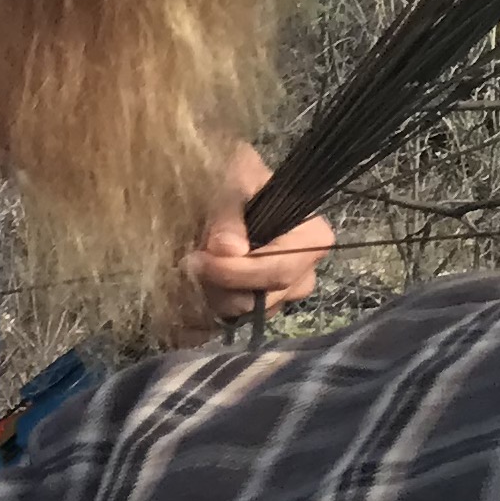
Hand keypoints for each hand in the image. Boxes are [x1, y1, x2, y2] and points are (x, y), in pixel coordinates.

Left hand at [189, 141, 335, 325]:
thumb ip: (229, 213)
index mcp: (311, 237)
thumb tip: (228, 249)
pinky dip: (209, 308)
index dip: (240, 272)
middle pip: (265, 299)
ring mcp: (280, 292)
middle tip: (189, 261)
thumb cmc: (235, 179)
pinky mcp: (255, 304)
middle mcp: (303, 270)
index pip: (281, 270)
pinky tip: (193, 285)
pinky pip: (234, 321)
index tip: (201, 259)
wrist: (221, 191)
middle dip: (221, 285)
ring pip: (248, 314)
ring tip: (192, 267)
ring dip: (212, 296)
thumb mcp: (233, 179)